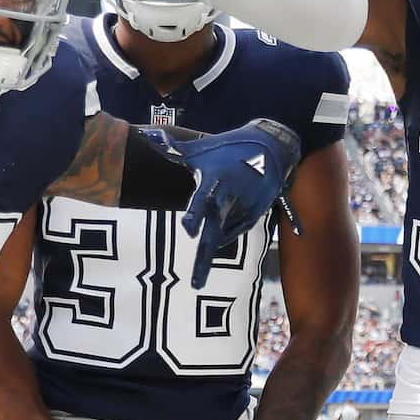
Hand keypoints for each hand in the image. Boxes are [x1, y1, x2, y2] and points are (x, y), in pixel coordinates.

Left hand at [179, 118, 303, 287]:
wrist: (271, 147)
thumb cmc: (229, 147)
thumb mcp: (201, 148)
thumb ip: (174, 149)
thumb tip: (148, 136)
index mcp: (216, 180)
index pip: (203, 200)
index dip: (195, 214)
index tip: (188, 231)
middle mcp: (231, 196)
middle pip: (215, 232)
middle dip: (205, 258)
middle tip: (196, 284)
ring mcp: (245, 207)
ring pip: (224, 235)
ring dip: (212, 249)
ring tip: (198, 273)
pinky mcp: (256, 214)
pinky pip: (236, 232)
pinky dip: (225, 237)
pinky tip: (216, 243)